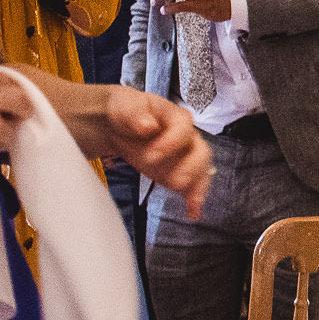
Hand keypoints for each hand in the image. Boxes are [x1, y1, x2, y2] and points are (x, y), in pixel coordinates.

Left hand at [92, 88, 212, 221]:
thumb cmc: (125, 111)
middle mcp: (187, 138)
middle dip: (191, 169)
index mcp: (177, 118)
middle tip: (175, 181)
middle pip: (201, 153)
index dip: (170, 144)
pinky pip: (192, 187)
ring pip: (201, 172)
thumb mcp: (127, 106)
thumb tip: (148, 126)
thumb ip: (136, 113)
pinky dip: (194, 200)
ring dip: (198, 187)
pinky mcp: (178, 173)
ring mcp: (185, 157)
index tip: (152, 155)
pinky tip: (192, 213)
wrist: (117, 126)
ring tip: (192, 203)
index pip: (184, 130)